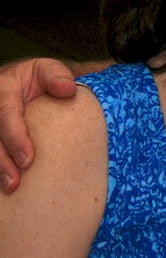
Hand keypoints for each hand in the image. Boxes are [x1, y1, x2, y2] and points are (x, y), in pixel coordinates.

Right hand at [0, 58, 76, 192]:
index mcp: (3, 89)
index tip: (28, 159)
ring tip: (10, 187)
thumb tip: (68, 90)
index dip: (15, 138)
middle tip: (15, 182)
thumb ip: (56, 76)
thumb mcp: (47, 69)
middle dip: (2, 161)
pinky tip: (3, 185)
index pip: (5, 115)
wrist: (22, 82)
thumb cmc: (38, 78)